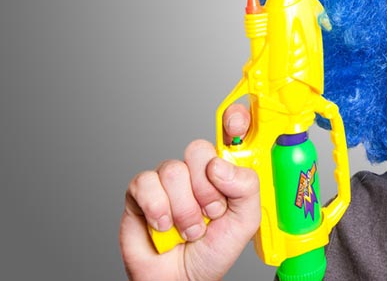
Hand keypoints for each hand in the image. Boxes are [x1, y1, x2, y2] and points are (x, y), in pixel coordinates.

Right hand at [120, 104, 255, 280]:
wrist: (181, 279)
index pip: (230, 133)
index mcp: (225, 172)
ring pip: (173, 170)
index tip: (236, 123)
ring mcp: (168, 180)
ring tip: (190, 229)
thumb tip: (221, 165)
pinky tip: (163, 226)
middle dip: (206, 188)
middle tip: (211, 212)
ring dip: (184, 209)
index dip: (233, 120)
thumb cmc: (213, 251)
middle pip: (198, 150)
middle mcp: (197, 171)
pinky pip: (146, 183)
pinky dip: (158, 209)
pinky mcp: (141, 192)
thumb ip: (246, 188)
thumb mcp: (245, 221)